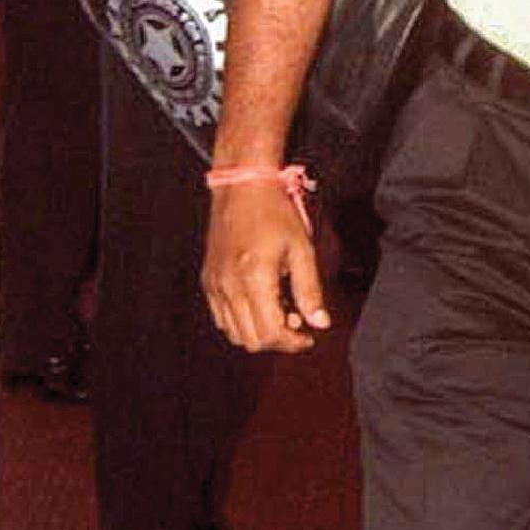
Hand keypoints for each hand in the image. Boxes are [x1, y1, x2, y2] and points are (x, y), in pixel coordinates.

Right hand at [202, 179, 331, 354]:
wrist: (243, 185)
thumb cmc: (274, 211)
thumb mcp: (301, 248)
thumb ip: (310, 290)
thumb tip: (320, 322)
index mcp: (255, 279)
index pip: (270, 334)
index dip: (292, 343)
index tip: (307, 337)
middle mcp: (230, 286)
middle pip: (251, 340)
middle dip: (277, 341)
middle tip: (296, 324)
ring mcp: (216, 285)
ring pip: (234, 333)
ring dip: (258, 332)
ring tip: (278, 311)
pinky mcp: (209, 280)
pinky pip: (221, 317)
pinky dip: (240, 321)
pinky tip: (258, 303)